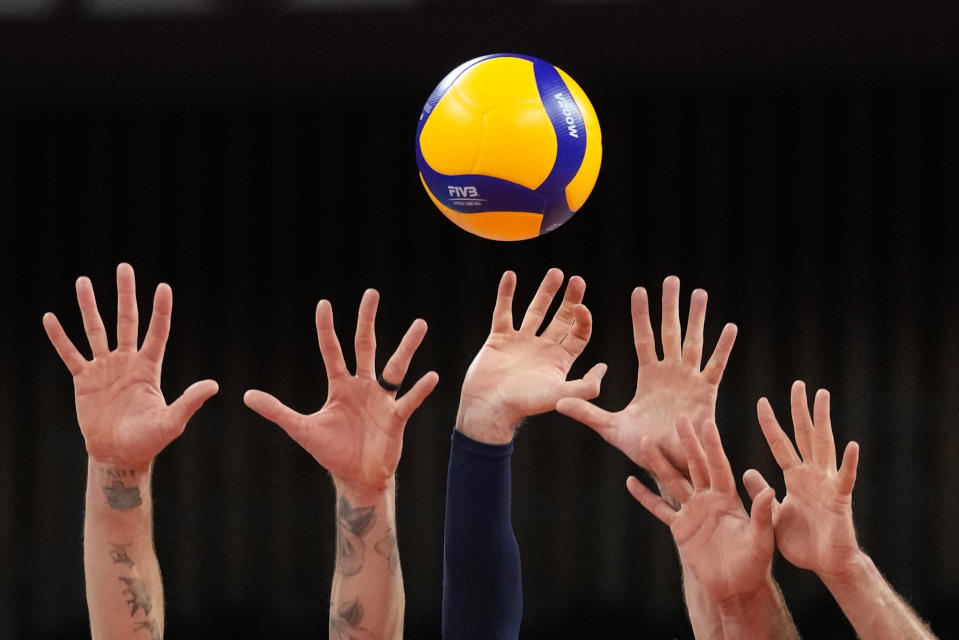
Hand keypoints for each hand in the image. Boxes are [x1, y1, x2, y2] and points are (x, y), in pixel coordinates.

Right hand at [42, 263, 218, 469]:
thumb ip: (189, 402)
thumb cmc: (149, 440)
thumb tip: (214, 385)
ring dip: (89, 306)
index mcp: (149, 368)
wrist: (119, 454)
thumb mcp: (172, 421)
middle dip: (126, 294)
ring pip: (96, 330)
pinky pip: (70, 354)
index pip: (157, 332)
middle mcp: (127, 361)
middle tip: (124, 267)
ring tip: (83, 281)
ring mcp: (104, 368)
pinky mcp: (84, 380)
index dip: (160, 310)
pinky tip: (50, 318)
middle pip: (126, 320)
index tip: (164, 287)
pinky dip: (60, 337)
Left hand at [244, 290, 438, 492]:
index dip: (326, 328)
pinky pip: (409, 400)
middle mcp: (363, 386)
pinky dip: (420, 389)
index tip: (324, 304)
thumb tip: (246, 395)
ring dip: (407, 346)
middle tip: (371, 293)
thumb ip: (277, 411)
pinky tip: (431, 376)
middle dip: (366, 320)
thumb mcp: (301, 429)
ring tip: (420, 324)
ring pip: (395, 367)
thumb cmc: (332, 452)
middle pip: (366, 346)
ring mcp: (381, 400)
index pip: (332, 350)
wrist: (357, 478)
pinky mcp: (396, 418)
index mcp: (340, 386)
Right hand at [456, 268, 606, 443]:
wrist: (489, 407)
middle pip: (562, 318)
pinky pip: (503, 311)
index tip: (582, 307)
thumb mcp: (561, 395)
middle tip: (577, 280)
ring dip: (546, 292)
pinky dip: (506, 294)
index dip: (583, 319)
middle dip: (571, 299)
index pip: (578, 333)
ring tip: (556, 273)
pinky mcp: (499, 338)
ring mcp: (521, 341)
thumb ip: (586, 385)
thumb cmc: (525, 404)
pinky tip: (510, 275)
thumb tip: (604, 368)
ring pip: (536, 311)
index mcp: (559, 360)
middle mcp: (543, 348)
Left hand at [557, 276, 736, 474]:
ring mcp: (689, 380)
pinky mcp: (707, 392)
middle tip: (672, 279)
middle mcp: (670, 372)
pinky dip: (723, 347)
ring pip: (693, 342)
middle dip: (670, 306)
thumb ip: (587, 412)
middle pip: (670, 332)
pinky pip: (715, 366)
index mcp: (648, 375)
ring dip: (697, 318)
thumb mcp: (611, 427)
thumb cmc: (642, 446)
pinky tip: (730, 327)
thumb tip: (558, 404)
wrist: (669, 464)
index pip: (643, 338)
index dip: (642, 315)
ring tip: (700, 293)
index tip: (639, 290)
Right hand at [628, 416, 775, 604]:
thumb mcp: (762, 538)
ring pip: (672, 482)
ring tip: (644, 443)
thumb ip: (762, 514)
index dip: (713, 445)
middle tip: (677, 418)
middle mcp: (709, 498)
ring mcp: (692, 511)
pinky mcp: (680, 527)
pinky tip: (631, 482)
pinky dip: (645, 496)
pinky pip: (659, 508)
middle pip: (694, 465)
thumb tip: (770, 490)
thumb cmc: (755, 563)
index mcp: (729, 497)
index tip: (706, 422)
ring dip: (658, 463)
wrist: (737, 586)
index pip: (719, 465)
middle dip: (685, 443)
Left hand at [744, 381, 860, 580]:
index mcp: (795, 477)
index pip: (780, 444)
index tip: (761, 401)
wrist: (825, 565)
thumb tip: (745, 472)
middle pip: (805, 436)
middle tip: (798, 384)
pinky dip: (848, 463)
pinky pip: (845, 479)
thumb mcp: (772, 513)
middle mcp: (811, 475)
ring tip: (823, 397)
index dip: (771, 424)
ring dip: (824, 421)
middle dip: (800, 411)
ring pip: (824, 446)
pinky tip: (852, 445)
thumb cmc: (802, 542)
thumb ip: (762, 492)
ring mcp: (827, 485)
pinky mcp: (840, 501)